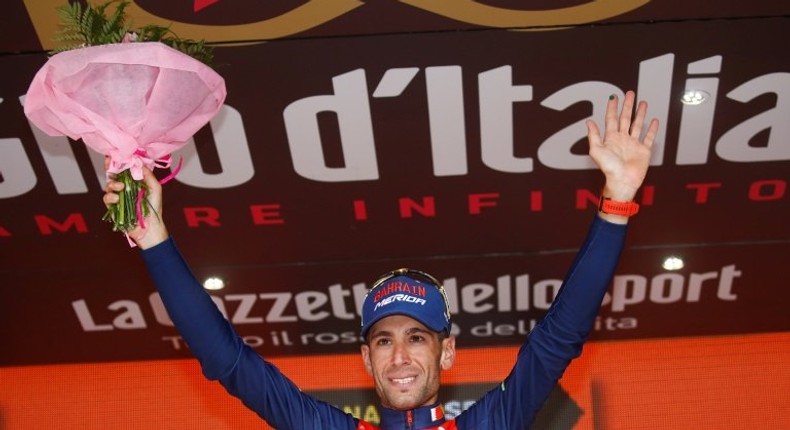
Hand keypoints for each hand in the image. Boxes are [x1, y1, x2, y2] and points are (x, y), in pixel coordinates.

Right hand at [103, 159, 167, 248]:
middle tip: (108, 162)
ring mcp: (119, 197)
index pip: (125, 169)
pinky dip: (110, 196)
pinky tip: (116, 198)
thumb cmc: (154, 207)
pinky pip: (106, 198)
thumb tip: (138, 162)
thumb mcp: (155, 188)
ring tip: (120, 187)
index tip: (115, 154)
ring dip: (112, 184)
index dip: (119, 162)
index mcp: (135, 182)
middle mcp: (125, 188)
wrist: (149, 227)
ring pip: (109, 185)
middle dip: (110, 167)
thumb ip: (147, 174)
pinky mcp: (113, 207)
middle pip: (114, 175)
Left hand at [586, 91, 658, 219]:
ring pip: (637, 125)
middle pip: (625, 118)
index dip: (612, 108)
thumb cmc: (609, 168)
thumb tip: (588, 121)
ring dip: (640, 114)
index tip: (613, 97)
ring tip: (643, 102)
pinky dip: (652, 129)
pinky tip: (654, 120)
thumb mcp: (596, 150)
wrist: (623, 181)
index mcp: (611, 138)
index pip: (611, 119)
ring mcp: (634, 144)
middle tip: (630, 93)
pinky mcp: (644, 151)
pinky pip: (649, 137)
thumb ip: (594, 135)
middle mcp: (622, 139)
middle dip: (627, 105)